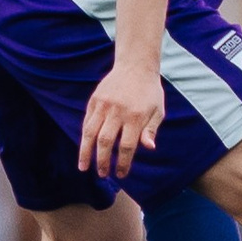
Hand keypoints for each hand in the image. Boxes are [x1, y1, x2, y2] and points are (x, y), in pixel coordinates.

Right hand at [78, 65, 165, 179]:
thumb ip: (151, 130)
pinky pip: (87, 122)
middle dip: (102, 161)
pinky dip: (85, 136)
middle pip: (105, 142)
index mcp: (135, 116)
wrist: (136, 66)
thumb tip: (148, 148)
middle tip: (102, 174)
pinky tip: (84, 148)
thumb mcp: (158, 110)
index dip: (123, 162)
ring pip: (90, 133)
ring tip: (83, 167)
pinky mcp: (94, 100)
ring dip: (85, 152)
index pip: (126, 146)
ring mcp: (103, 105)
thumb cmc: (149, 92)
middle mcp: (117, 111)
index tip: (121, 174)